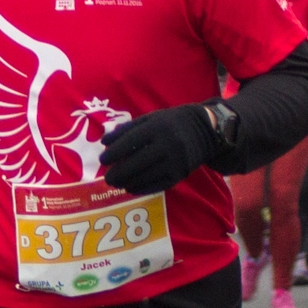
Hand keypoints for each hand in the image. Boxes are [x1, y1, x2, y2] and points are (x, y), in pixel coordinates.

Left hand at [99, 104, 219, 195]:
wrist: (205, 130)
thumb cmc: (169, 123)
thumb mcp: (149, 119)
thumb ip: (126, 129)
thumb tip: (104, 143)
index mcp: (157, 127)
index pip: (131, 141)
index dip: (115, 152)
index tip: (103, 160)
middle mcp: (167, 144)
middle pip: (138, 162)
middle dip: (119, 172)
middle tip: (107, 178)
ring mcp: (176, 160)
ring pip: (147, 176)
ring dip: (128, 182)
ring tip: (117, 184)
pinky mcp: (181, 174)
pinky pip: (159, 185)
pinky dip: (143, 188)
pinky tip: (131, 188)